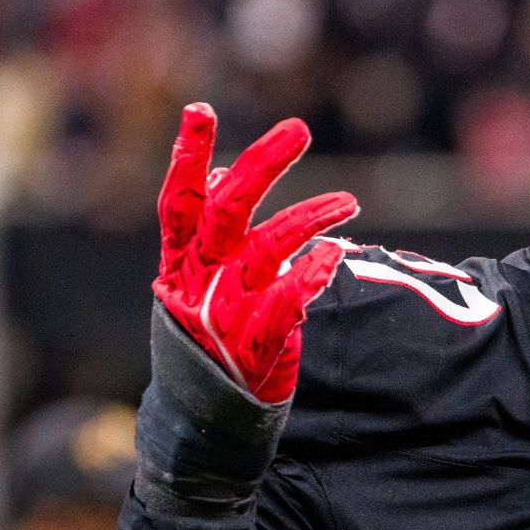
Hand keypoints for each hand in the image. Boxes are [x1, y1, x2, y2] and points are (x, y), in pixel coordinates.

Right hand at [153, 104, 358, 402]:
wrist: (203, 419)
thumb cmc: (207, 336)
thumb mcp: (199, 279)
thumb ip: (210, 230)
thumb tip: (222, 172)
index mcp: (179, 261)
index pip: (179, 200)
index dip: (187, 156)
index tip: (200, 109)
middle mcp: (197, 281)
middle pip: (225, 211)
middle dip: (261, 166)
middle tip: (299, 128)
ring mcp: (223, 313)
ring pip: (266, 249)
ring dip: (310, 217)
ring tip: (350, 202)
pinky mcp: (253, 346)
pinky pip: (284, 303)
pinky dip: (309, 275)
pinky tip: (334, 254)